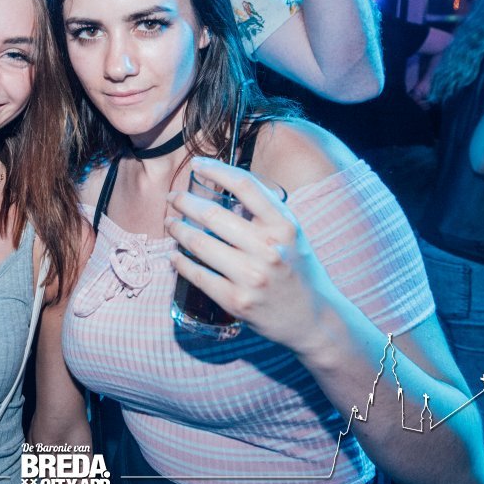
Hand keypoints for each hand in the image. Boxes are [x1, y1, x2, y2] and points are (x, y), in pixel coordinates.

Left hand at [165, 158, 338, 354]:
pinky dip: (180, 262)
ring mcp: (252, 277)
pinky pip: (198, 276)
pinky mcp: (237, 301)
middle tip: (173, 197)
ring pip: (200, 244)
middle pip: (213, 215)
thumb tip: (223, 185)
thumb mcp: (291, 234)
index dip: (216, 170)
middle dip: (185, 202)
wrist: (313, 319)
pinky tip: (174, 255)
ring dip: (178, 230)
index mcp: (284, 227)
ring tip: (171, 223)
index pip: (245, 186)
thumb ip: (264, 213)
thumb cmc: (297, 270)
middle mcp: (269, 250)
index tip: (197, 164)